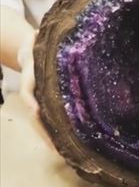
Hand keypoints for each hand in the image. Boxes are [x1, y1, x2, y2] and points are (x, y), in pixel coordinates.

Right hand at [17, 30, 54, 149]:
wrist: (27, 50)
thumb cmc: (36, 44)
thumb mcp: (36, 40)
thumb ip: (38, 39)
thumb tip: (39, 33)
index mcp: (30, 77)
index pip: (28, 92)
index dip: (32, 103)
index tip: (36, 112)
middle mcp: (32, 92)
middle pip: (35, 116)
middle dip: (44, 132)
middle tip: (56, 149)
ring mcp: (37, 100)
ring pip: (40, 122)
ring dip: (49, 138)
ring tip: (62, 154)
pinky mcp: (44, 104)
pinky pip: (47, 120)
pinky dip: (53, 133)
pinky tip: (63, 145)